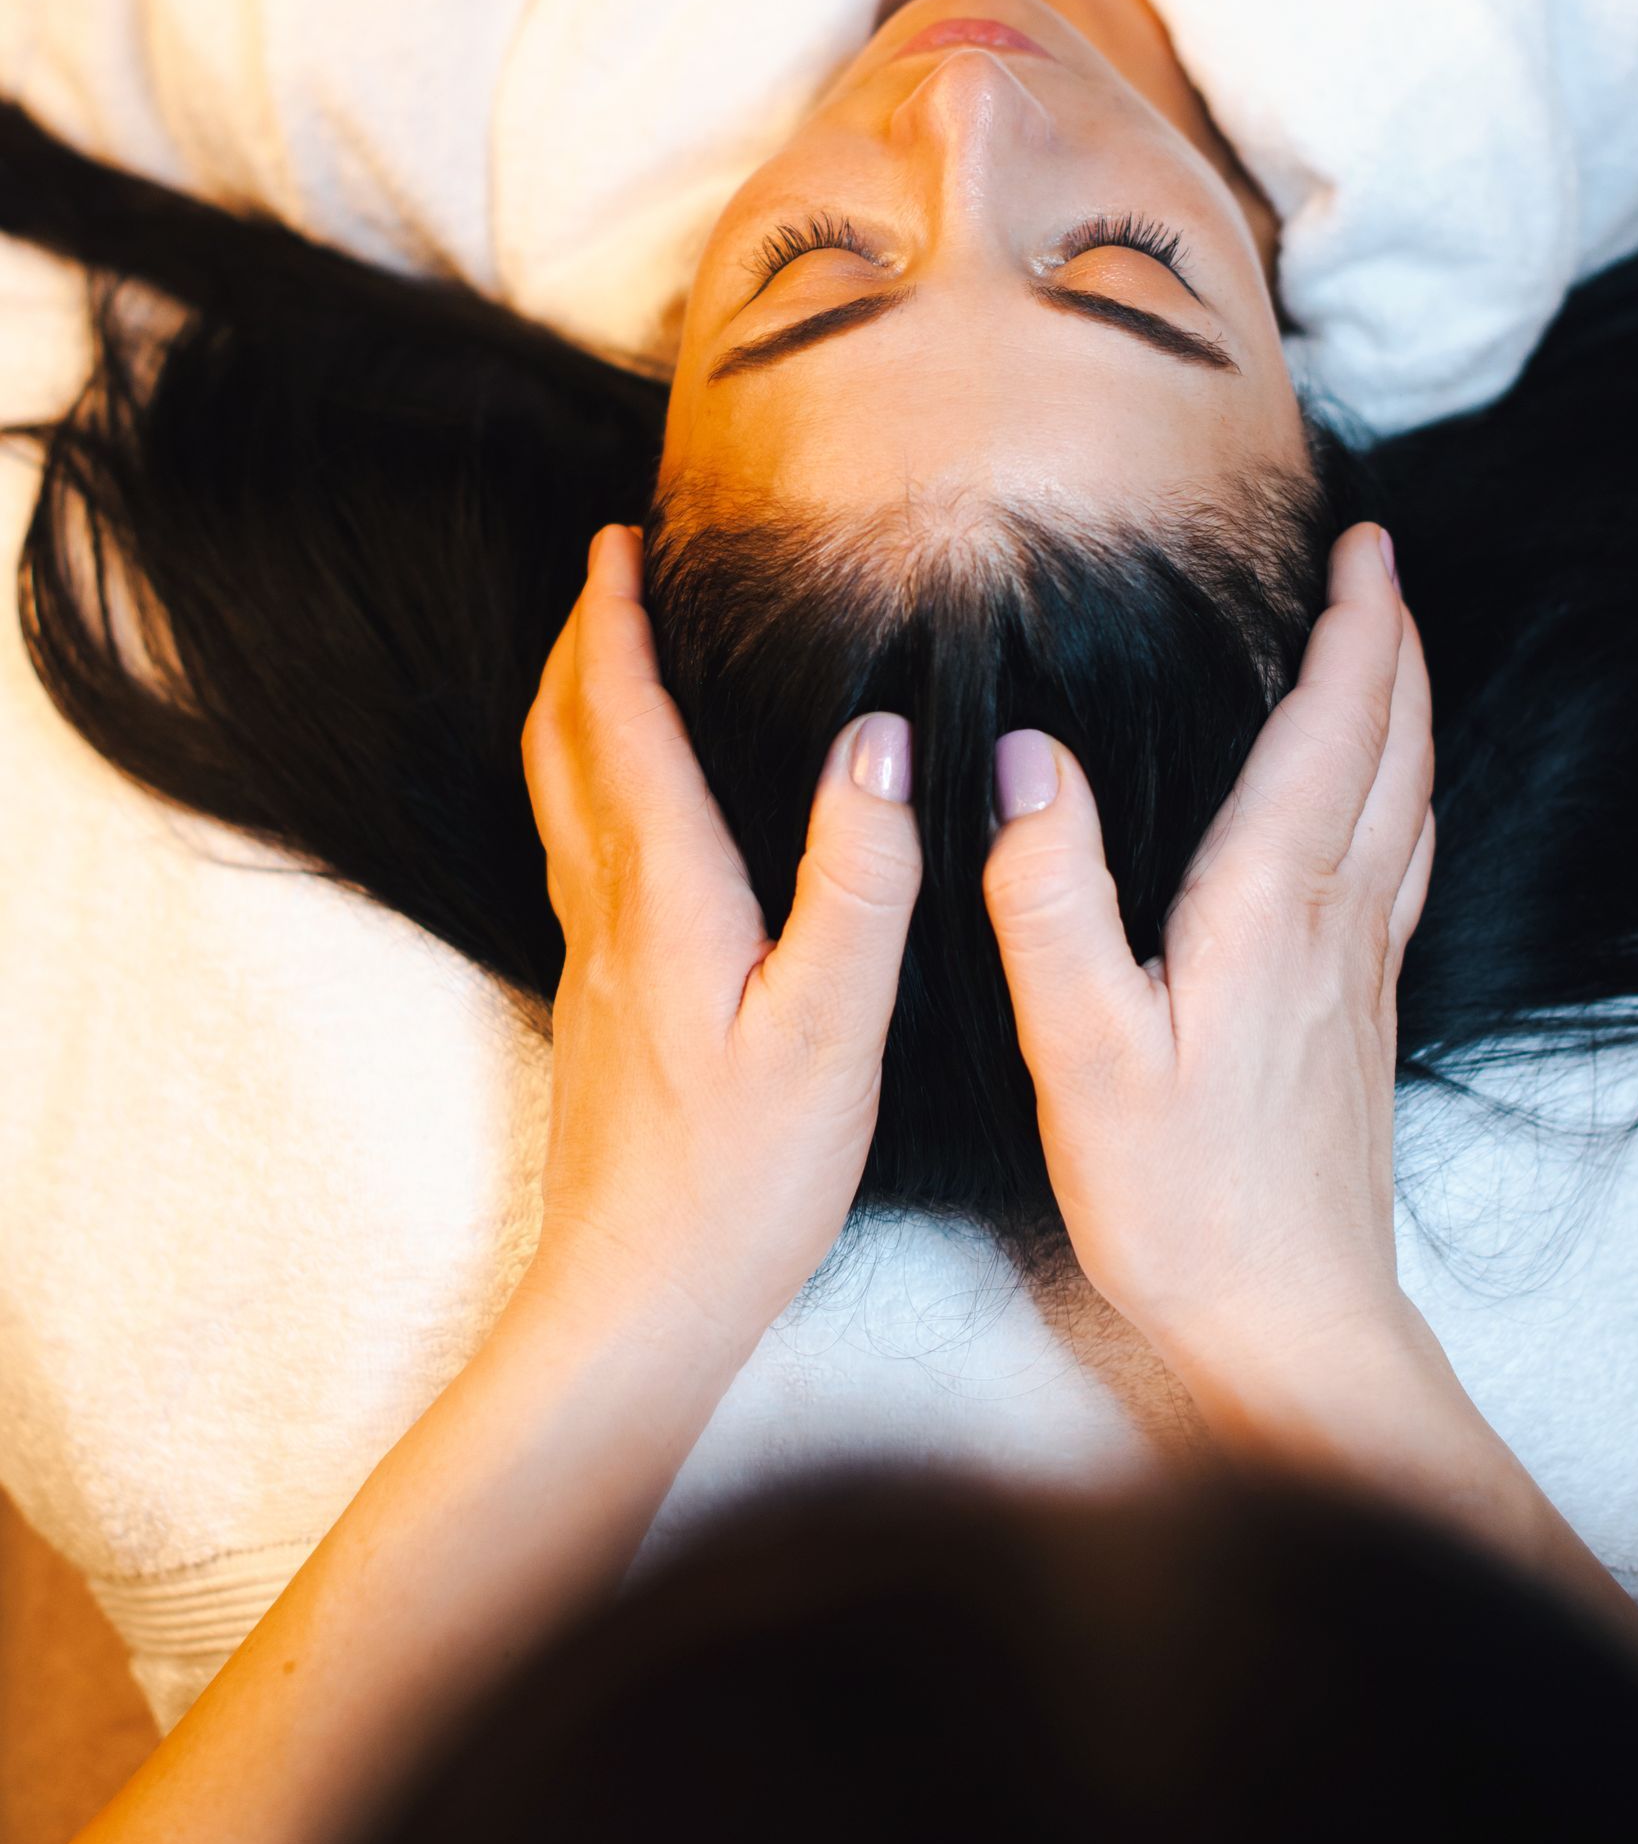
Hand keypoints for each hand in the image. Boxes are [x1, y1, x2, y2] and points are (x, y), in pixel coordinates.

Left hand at [520, 526, 921, 1355]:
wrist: (637, 1302)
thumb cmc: (744, 1180)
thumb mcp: (834, 1028)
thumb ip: (859, 880)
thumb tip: (874, 741)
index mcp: (665, 896)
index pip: (620, 722)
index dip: (613, 623)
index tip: (618, 541)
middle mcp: (608, 913)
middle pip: (561, 743)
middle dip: (579, 643)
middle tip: (609, 572)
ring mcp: (592, 962)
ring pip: (557, 797)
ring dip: (573, 707)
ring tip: (612, 657)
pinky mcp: (599, 1007)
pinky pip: (577, 852)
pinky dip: (591, 781)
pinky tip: (637, 808)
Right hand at [981, 522, 1433, 1404]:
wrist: (1291, 1325)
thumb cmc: (1179, 1202)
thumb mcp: (1084, 1052)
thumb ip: (1053, 897)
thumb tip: (1029, 756)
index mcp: (1273, 904)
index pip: (1334, 728)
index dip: (1357, 627)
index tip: (1366, 543)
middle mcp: (1337, 922)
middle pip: (1394, 749)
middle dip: (1392, 645)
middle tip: (1378, 566)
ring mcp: (1364, 973)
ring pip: (1410, 804)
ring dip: (1406, 713)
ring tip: (1384, 656)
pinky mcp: (1364, 1020)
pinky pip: (1401, 867)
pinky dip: (1402, 796)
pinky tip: (1382, 812)